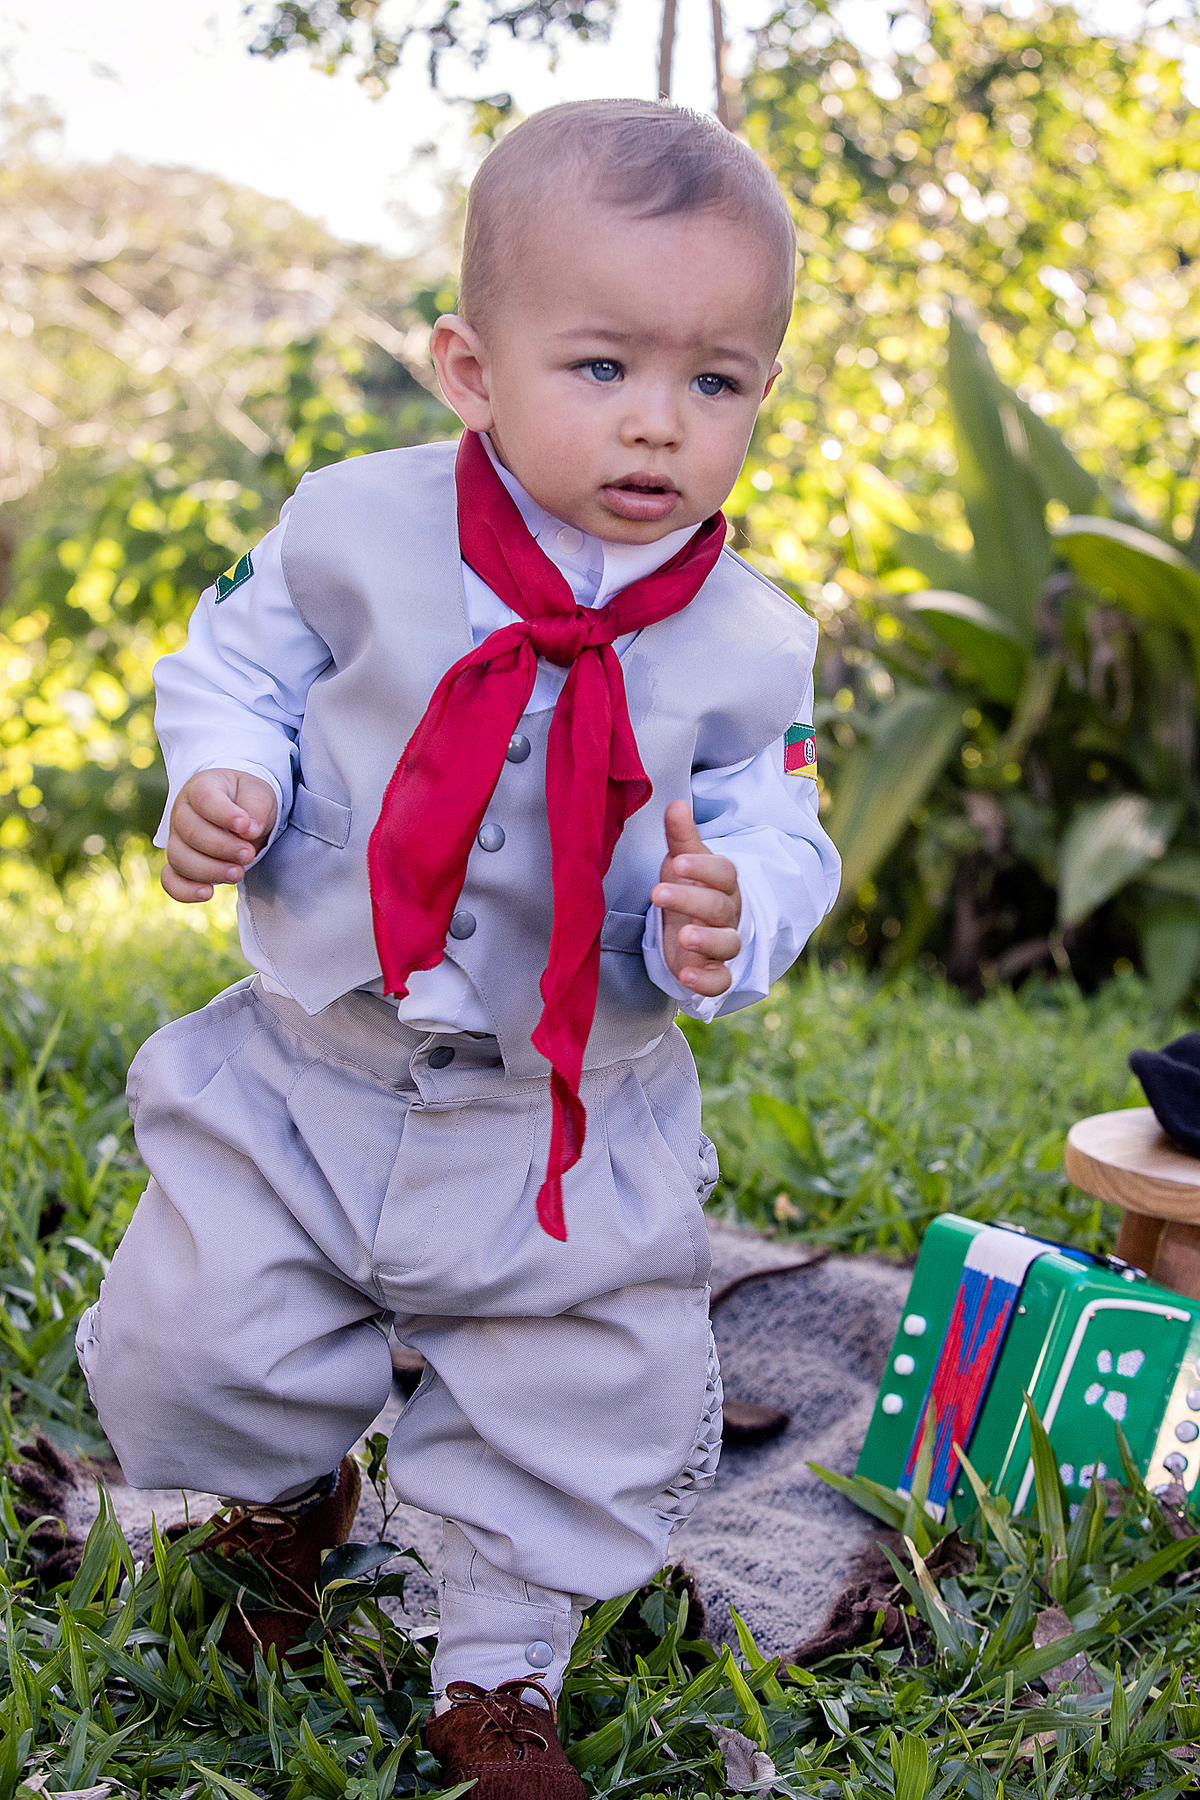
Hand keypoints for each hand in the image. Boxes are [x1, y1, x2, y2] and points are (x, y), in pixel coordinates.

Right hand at [161, 769, 277, 903]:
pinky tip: (208, 893)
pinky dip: (185, 890)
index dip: (224, 814)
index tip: (246, 826)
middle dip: (222, 848)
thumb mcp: (259, 793)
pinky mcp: (179, 864)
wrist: (241, 815)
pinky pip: (170, 880)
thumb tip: (250, 829)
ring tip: (238, 873)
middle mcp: (183, 813)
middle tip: (248, 854)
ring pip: (179, 859)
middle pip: (191, 833)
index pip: (205, 799)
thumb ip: (256, 806)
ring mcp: (177, 839)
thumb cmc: (247, 800)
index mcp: (201, 787)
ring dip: (210, 871)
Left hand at [650, 800, 741, 997]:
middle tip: (659, 893)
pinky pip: (721, 980)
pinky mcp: (714, 970)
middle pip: (719, 906)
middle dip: (691, 900)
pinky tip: (686, 975)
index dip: (702, 867)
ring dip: (707, 940)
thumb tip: (676, 803)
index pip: (723, 872)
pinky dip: (707, 981)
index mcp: (722, 883)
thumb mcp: (683, 861)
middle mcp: (728, 913)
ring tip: (683, 936)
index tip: (676, 862)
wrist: (695, 924)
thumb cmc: (690, 886)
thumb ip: (680, 836)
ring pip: (727, 943)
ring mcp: (724, 942)